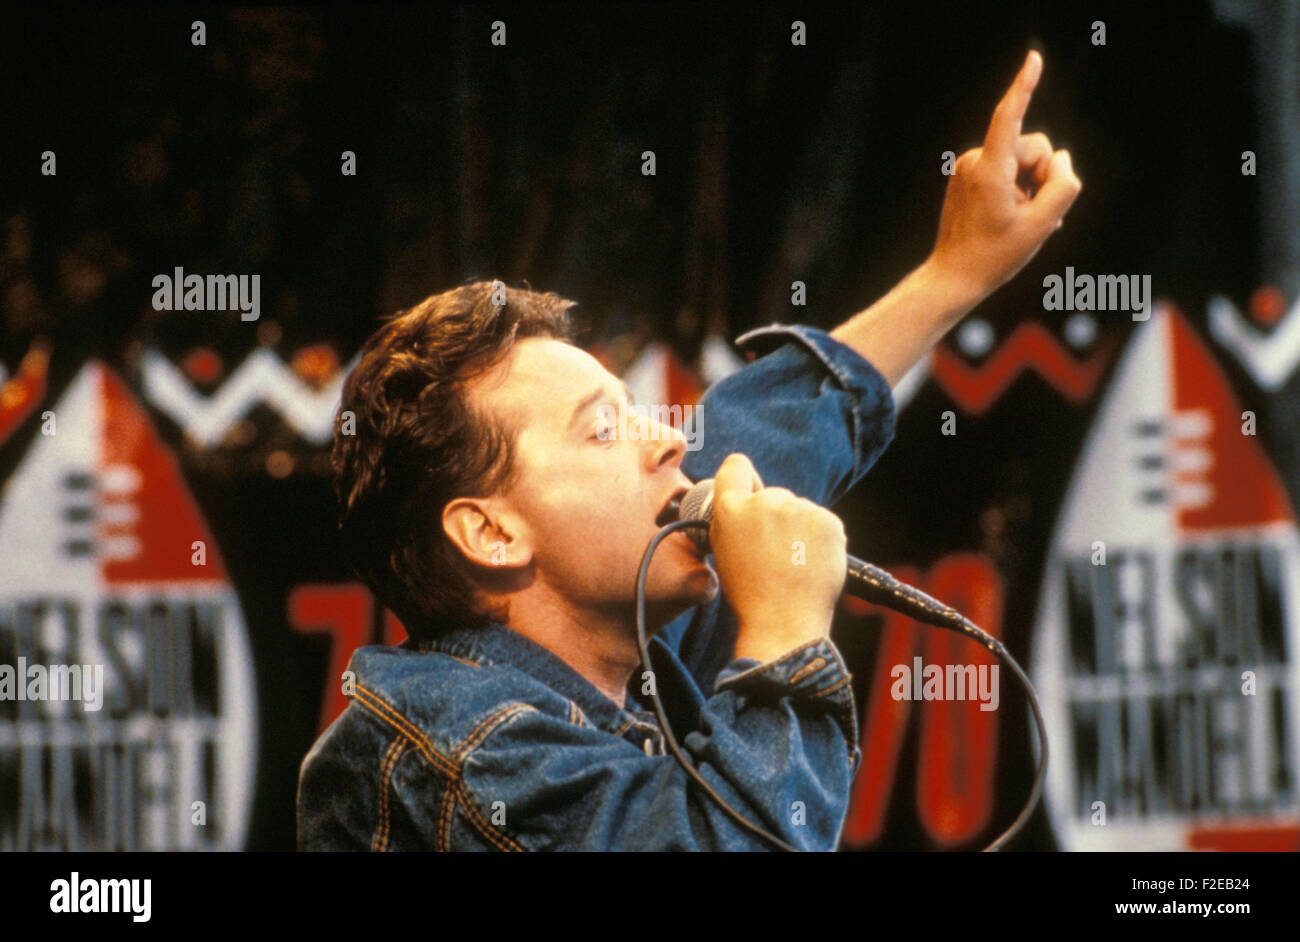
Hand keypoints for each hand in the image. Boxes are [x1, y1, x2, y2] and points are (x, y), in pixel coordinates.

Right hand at [709, 453, 847, 662]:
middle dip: (775, 517)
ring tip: (793, 563)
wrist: (783, 621)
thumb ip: (733, 519)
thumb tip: (748, 500)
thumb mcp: (723, 550)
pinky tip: (810, 563)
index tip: (748, 487)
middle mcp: (765, 501)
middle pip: (773, 495)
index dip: (741, 476)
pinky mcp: (828, 521)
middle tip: (773, 553)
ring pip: (800, 510)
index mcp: (731, 508)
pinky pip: (823, 522)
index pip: (736, 466)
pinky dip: (820, 539)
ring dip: (799, 528)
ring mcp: (799, 509)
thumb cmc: (750, 592)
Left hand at [929, 50, 1081, 299]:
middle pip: (1032, 146)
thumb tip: (1059, 161)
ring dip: (1031, 186)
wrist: (953, 277)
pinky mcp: (968, 176)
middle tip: (1036, 213)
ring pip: (1022, 160)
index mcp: (989, 170)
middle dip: (1043, 174)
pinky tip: (1016, 218)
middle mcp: (974, 162)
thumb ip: (1064, 185)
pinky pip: (1007, 171)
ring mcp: (968, 168)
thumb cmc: (996, 256)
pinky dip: (1018, 190)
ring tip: (1022, 220)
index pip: (1009, 118)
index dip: (1024, 86)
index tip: (1034, 59)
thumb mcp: (1043, 224)